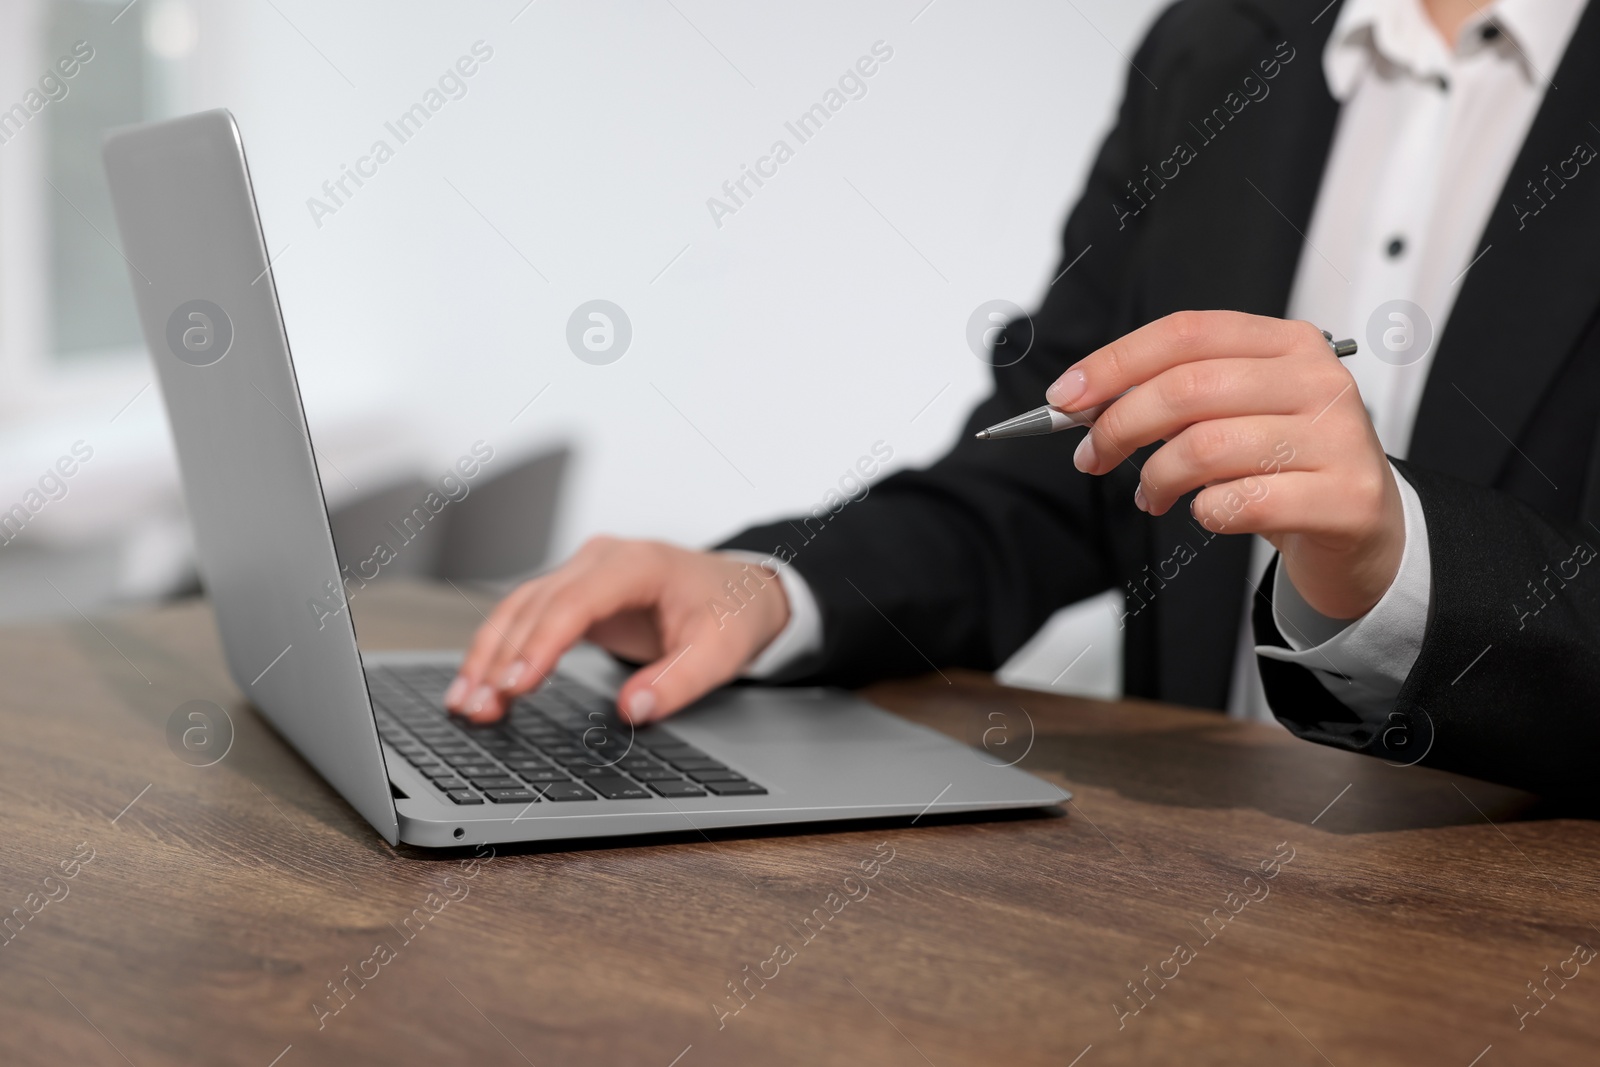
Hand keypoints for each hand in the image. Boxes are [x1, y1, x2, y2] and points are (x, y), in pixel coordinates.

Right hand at [444, 538, 791, 724]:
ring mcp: (584, 572)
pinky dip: (500, 649)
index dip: (540, 645)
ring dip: (488, 655)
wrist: (742, 590)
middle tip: (476, 708)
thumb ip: (678, 682)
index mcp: (637, 564)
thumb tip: (631, 709)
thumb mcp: (721, 653)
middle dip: (500, 659)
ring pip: (519, 608)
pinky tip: (479, 682)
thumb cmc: (732, 613)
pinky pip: (526, 617)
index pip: (574, 603)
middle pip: (534, 605)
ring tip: (464, 703)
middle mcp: (601, 560)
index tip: (514, 685)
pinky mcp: (574, 593)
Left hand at [1047, 311, 1404, 620]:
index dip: (1115, 363)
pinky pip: (1242, 503)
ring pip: (1206, 447)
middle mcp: (1317, 381)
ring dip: (1156, 478)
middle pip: (1187, 389)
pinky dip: (1205, 512)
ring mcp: (1337, 438)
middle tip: (1093, 456)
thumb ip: (1173, 396)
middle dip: (1119, 426)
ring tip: (1151, 495)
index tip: (1066, 398)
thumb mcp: (1235, 413)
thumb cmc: (1288, 465)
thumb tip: (1086, 401)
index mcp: (1287, 344)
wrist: (1364, 528)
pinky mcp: (1345, 498)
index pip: (1185, 333)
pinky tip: (1207, 512)